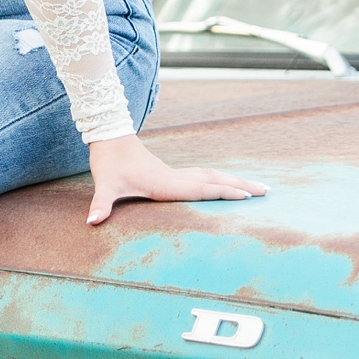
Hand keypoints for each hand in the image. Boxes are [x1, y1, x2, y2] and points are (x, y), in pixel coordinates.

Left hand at [86, 134, 266, 226]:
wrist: (109, 138)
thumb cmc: (108, 163)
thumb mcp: (104, 185)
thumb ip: (100, 204)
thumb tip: (91, 221)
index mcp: (166, 184)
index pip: (201, 189)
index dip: (224, 192)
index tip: (247, 196)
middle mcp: (176, 178)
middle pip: (215, 180)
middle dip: (241, 186)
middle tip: (267, 191)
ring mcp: (176, 174)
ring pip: (212, 176)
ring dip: (235, 180)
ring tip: (258, 187)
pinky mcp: (172, 173)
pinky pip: (203, 176)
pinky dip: (220, 179)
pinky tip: (227, 183)